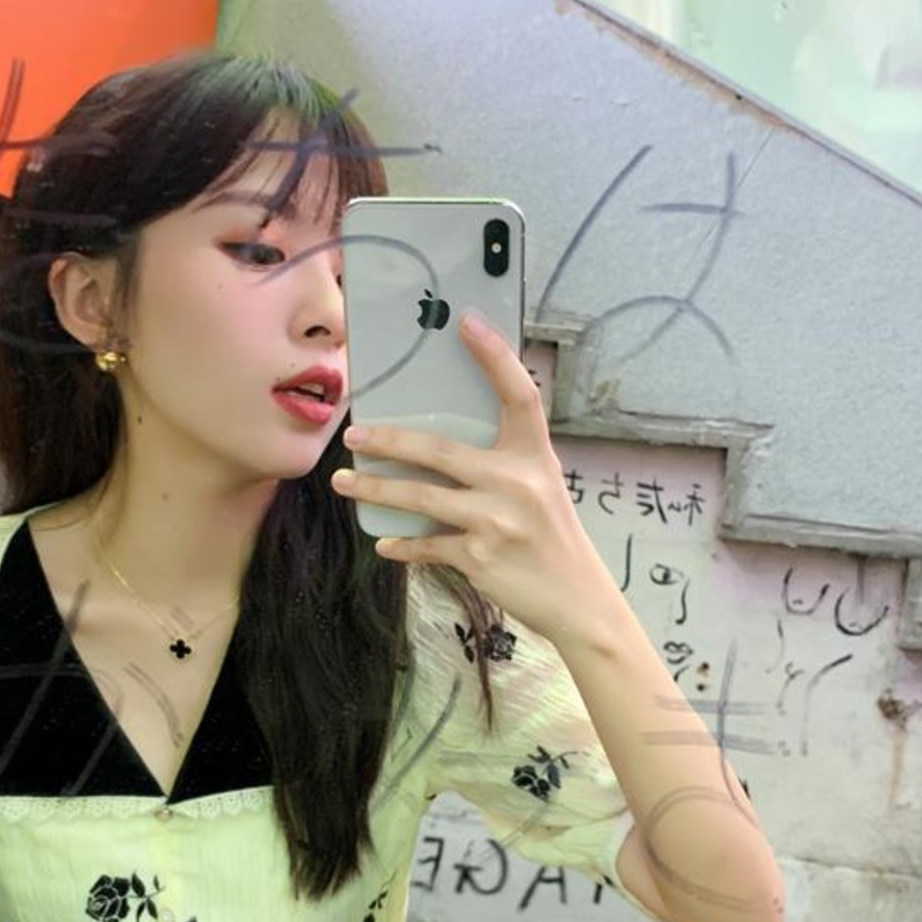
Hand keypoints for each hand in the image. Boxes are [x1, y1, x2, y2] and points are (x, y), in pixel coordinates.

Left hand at [331, 314, 608, 647]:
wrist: (577, 600)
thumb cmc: (553, 538)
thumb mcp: (542, 485)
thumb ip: (505, 461)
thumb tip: (447, 445)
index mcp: (535, 454)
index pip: (519, 393)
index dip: (495, 355)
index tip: (466, 322)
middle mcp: (516, 481)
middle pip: (440, 450)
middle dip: (389, 443)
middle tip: (354, 436)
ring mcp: (496, 521)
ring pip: (421, 497)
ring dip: (376, 491)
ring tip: (344, 483)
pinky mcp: (479, 558)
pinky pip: (429, 545)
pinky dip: (404, 545)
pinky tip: (385, 542)